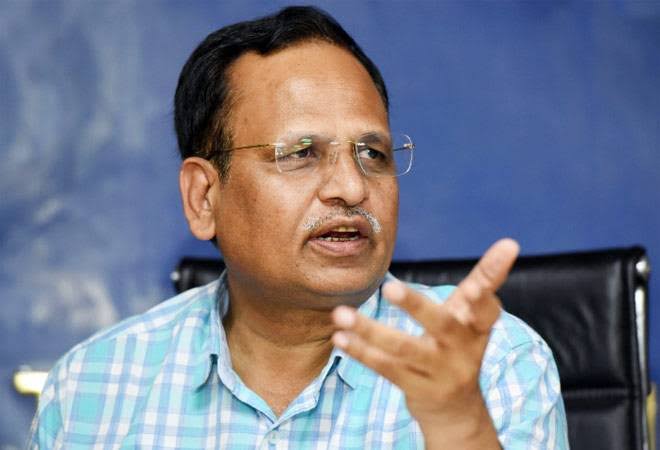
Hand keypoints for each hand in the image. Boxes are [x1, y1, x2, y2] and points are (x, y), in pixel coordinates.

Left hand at [331, 238, 519, 448]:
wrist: (457, 410)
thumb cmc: (460, 347)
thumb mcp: (473, 317)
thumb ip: (484, 281)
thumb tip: (511, 242)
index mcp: (478, 328)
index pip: (486, 308)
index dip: (485, 294)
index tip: (482, 281)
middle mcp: (462, 350)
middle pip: (440, 326)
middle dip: (416, 307)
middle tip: (390, 287)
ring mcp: (439, 372)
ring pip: (403, 350)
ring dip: (370, 330)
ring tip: (342, 314)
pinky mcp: (417, 388)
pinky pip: (386, 368)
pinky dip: (362, 351)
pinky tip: (341, 337)